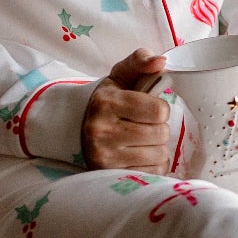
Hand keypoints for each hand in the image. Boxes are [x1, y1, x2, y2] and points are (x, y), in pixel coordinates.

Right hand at [82, 49, 171, 171]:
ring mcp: (104, 157)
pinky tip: (137, 156)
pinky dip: (152, 165)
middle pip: (161, 134)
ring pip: (160, 155)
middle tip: (141, 125)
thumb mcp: (120, 76)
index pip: (159, 110)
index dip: (159, 109)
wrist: (76, 129)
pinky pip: (153, 172)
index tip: (146, 109)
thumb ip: (141, 61)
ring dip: (156, 148)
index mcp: (106, 103)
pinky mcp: (111, 175)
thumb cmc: (108, 101)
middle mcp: (101, 131)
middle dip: (158, 128)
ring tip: (139, 141)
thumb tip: (160, 61)